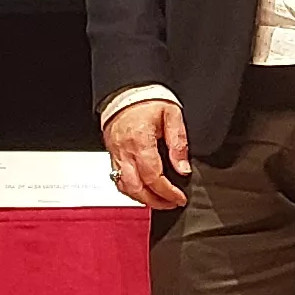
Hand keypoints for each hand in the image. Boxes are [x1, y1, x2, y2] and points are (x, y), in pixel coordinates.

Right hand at [103, 96, 194, 211]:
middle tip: (171, 203)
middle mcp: (124, 151)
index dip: (167, 192)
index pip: (153, 177)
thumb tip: (183, 168)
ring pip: (124, 187)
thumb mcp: (172, 115)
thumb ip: (179, 143)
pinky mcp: (112, 155)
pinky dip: (130, 190)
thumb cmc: (148, 100)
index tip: (179, 198)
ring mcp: (115, 155)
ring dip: (142, 199)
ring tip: (159, 200)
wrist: (126, 91)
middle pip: (136, 188)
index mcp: (140, 141)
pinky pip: (117, 180)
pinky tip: (143, 191)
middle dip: (155, 201)